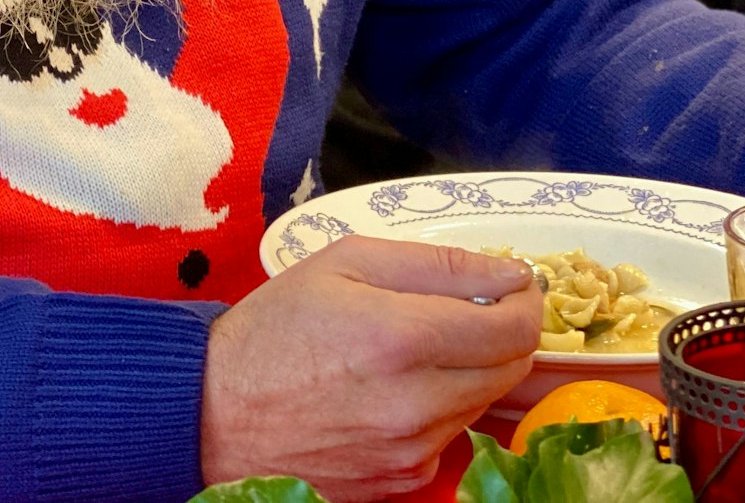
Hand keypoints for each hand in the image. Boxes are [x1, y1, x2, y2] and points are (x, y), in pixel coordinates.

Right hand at [200, 238, 542, 499]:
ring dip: (474, 367)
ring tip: (425, 342)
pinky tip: (399, 386)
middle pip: (512, 369)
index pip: (512, 328)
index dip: (528, 300)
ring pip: (484, 402)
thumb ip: (434, 263)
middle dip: (507, 330)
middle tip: (478, 305)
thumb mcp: (344, 263)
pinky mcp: (404, 481)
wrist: (217, 411)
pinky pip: (451, 436)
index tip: (518, 283)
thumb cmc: (275, 326)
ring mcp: (413, 451)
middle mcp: (417, 403)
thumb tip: (508, 272)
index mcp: (401, 337)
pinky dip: (442, 405)